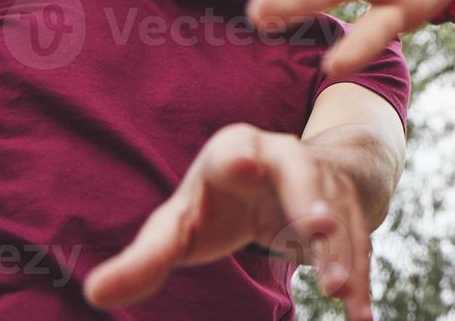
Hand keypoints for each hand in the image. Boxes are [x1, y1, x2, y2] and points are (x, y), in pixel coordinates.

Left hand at [84, 124, 375, 318]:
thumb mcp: (182, 223)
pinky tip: (360, 318)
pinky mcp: (351, 211)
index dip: (241, 155)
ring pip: (337, 214)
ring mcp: (325, 182)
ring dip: (340, 252)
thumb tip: (94, 293)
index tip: (247, 163)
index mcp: (236, 152)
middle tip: (316, 228)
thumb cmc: (222, 200)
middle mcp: (286, 157)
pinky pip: (359, 245)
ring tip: (338, 292)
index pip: (234, 150)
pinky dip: (360, 281)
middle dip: (310, 200)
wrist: (291, 174)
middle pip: (302, 173)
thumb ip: (145, 257)